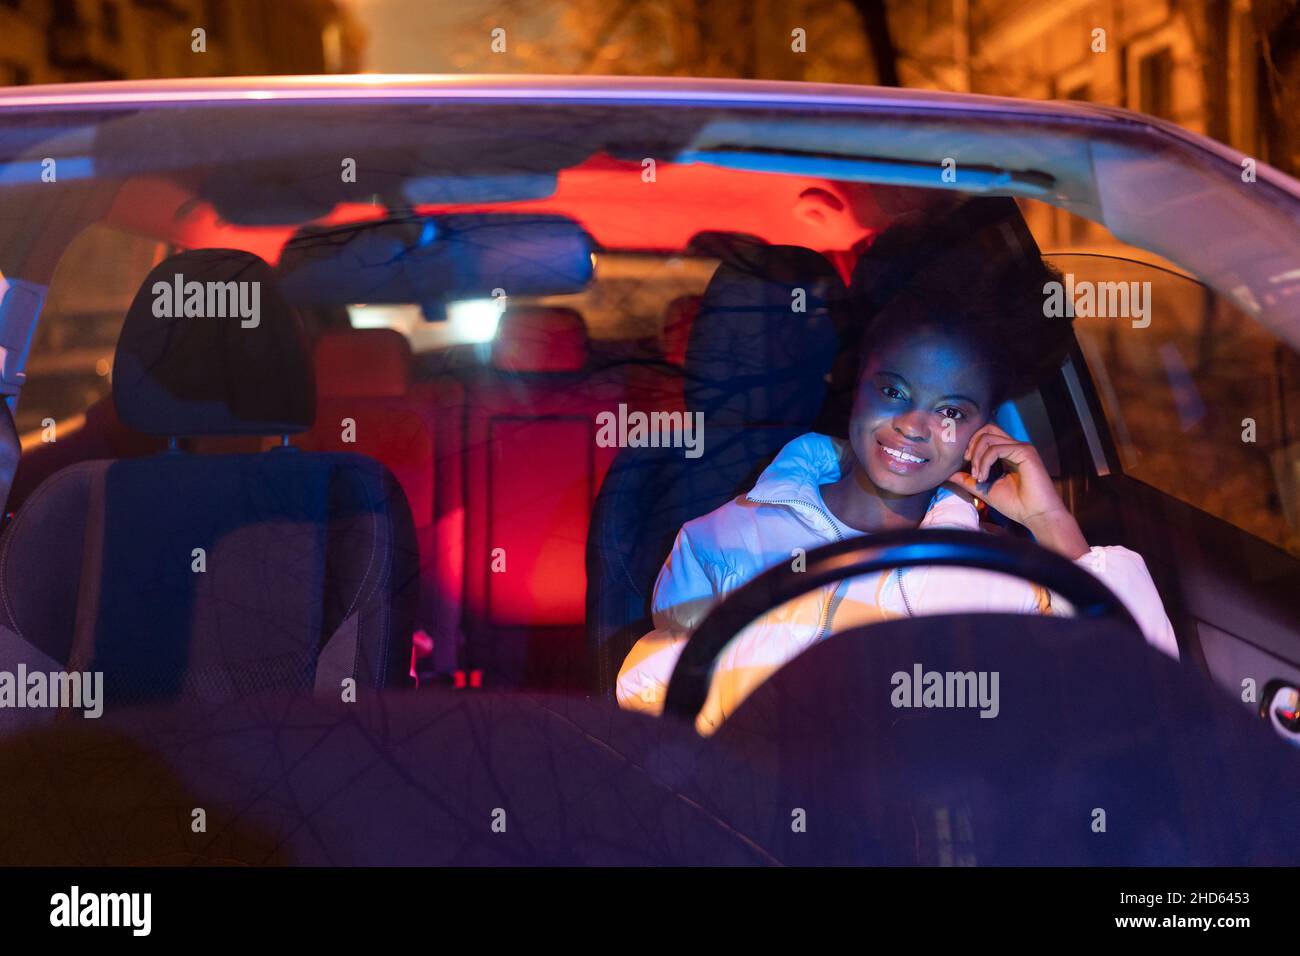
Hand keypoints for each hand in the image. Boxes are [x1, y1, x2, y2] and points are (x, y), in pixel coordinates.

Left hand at [946, 423, 1089, 559]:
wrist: (1036, 515)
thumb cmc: (1016, 505)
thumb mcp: (984, 490)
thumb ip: (968, 480)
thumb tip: (949, 474)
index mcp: (1008, 453)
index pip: (986, 435)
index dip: (971, 445)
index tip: (965, 464)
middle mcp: (1015, 447)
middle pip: (987, 429)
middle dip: (972, 443)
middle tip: (968, 463)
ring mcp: (1021, 447)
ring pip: (988, 437)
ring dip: (977, 457)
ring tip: (977, 476)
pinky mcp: (1025, 452)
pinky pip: (996, 449)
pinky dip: (984, 462)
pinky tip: (983, 476)